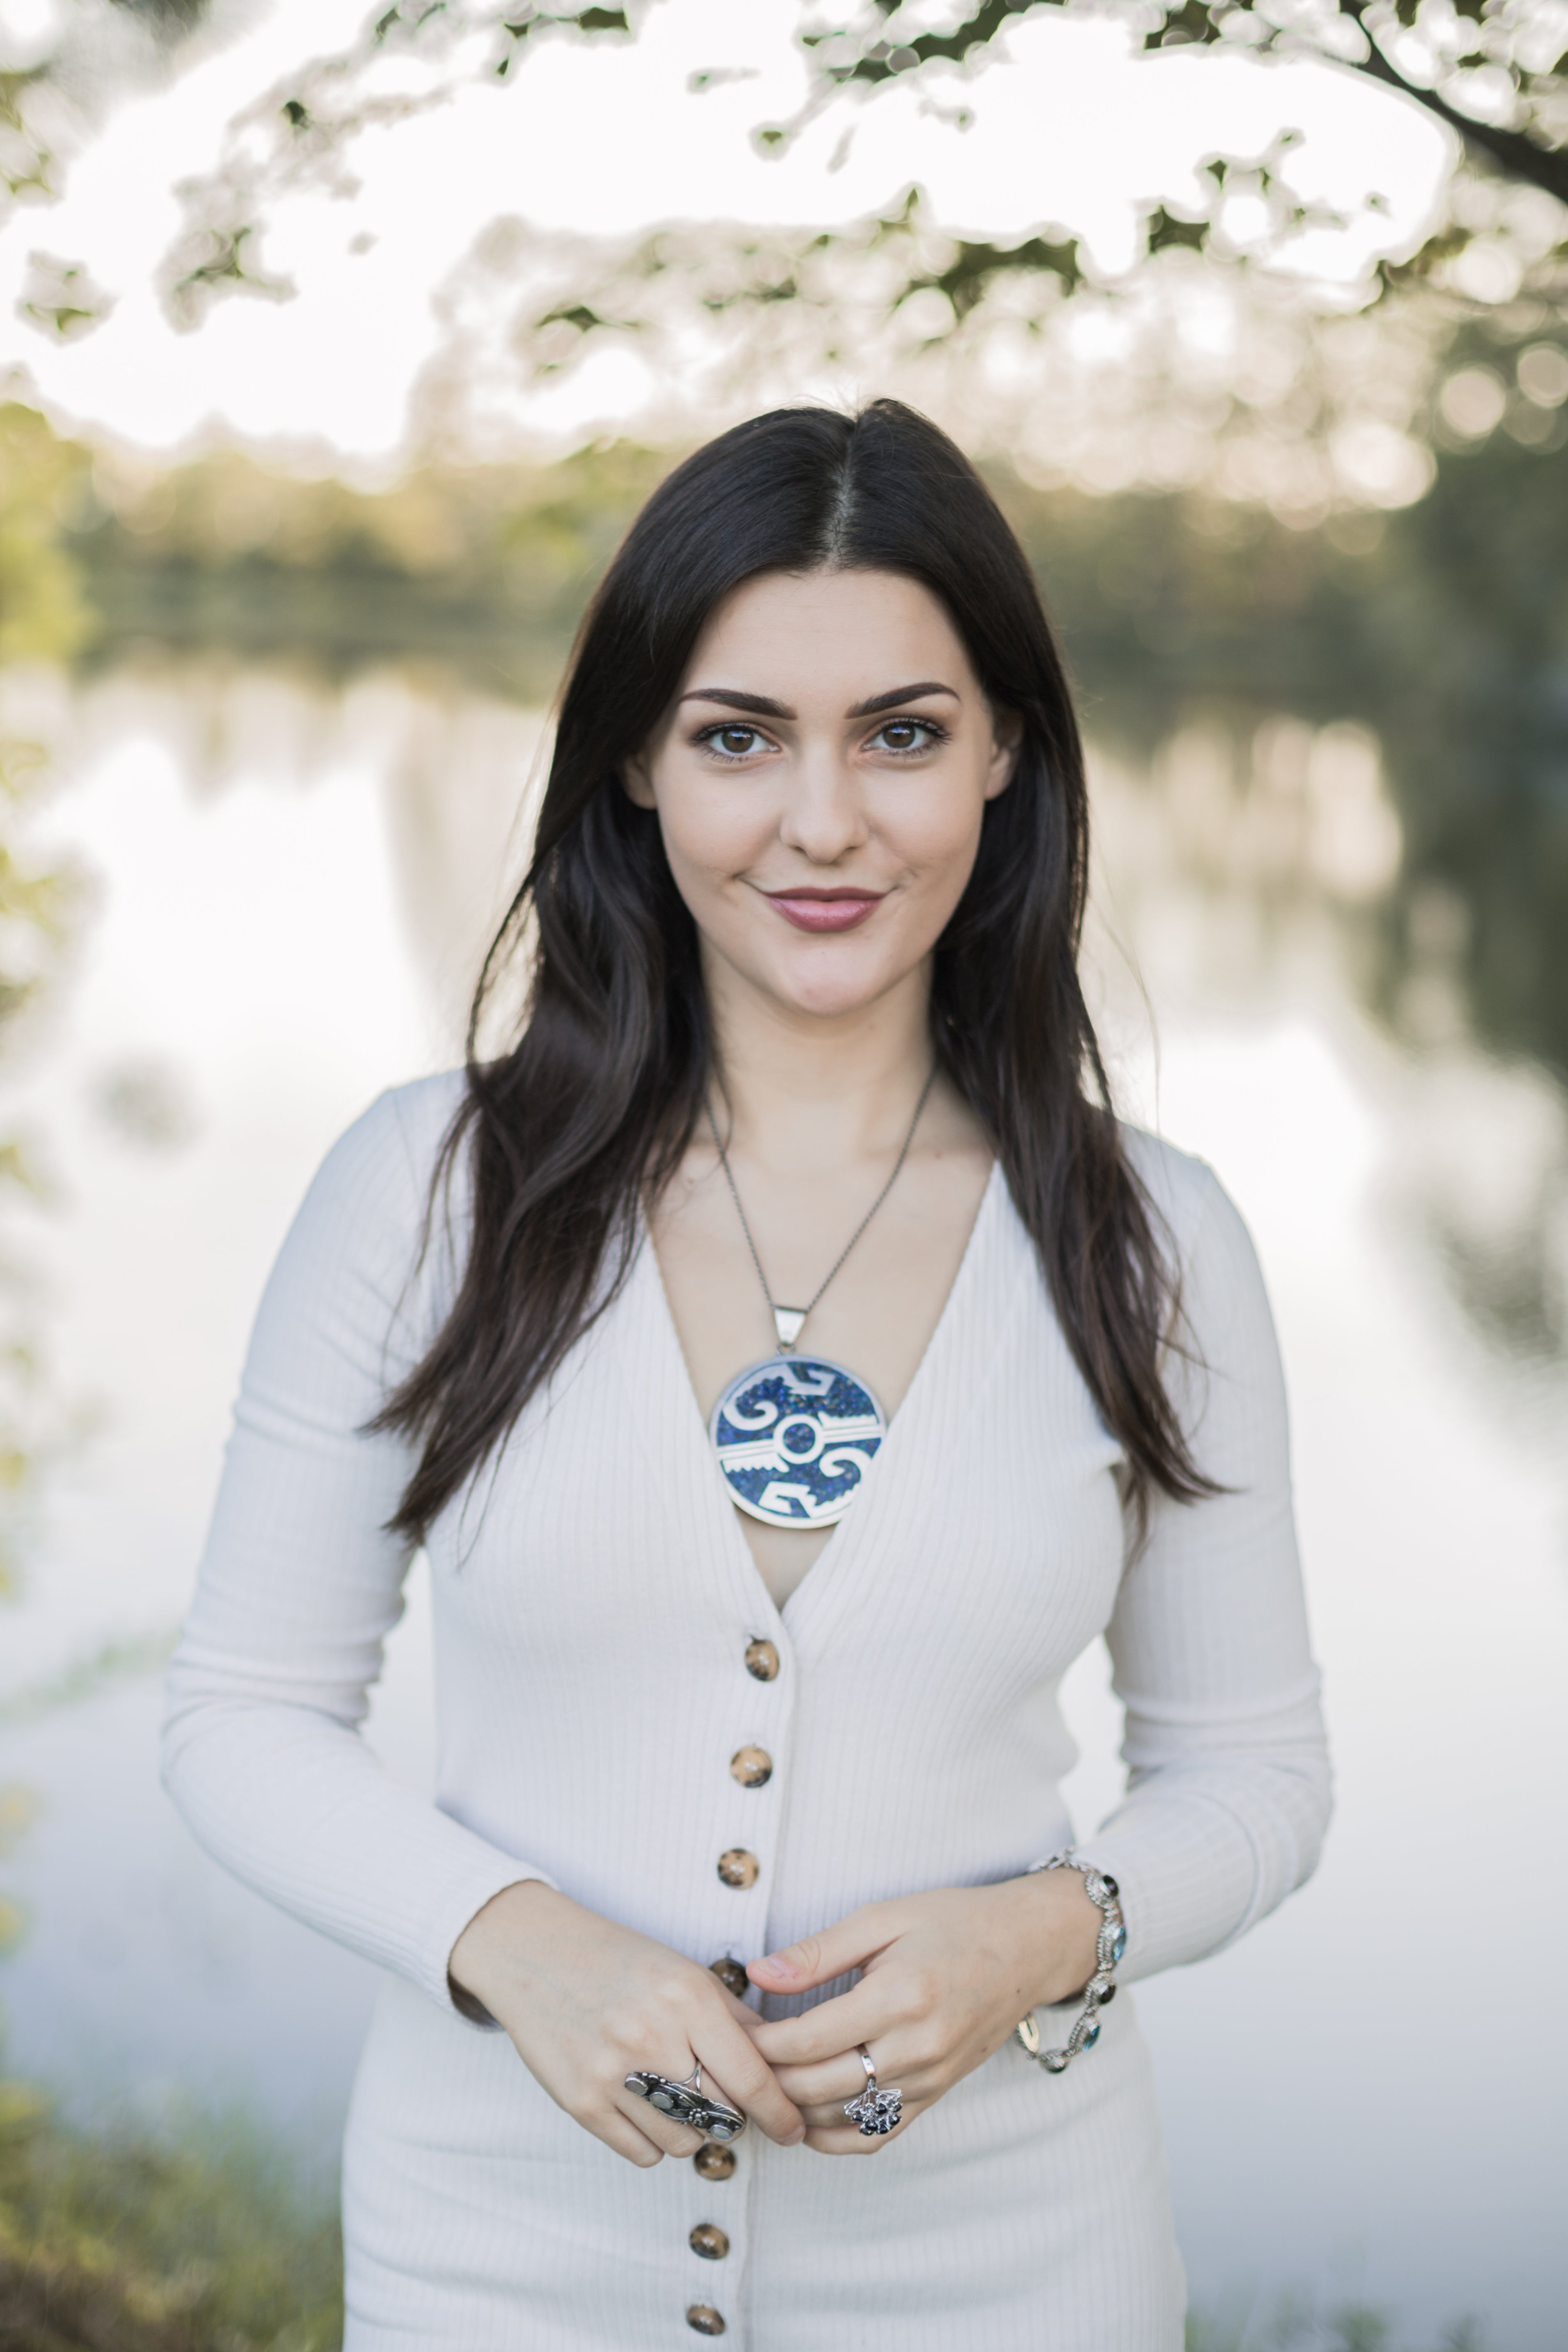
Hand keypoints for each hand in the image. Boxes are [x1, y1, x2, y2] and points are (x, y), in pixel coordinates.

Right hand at [449, 1881, 806, 2166]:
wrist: (536, 1955)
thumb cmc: (619, 1962)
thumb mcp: (685, 1973)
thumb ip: (735, 2021)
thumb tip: (783, 2070)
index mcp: (686, 1996)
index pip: (751, 2077)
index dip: (780, 2113)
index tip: (794, 2129)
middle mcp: (651, 2036)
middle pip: (723, 2114)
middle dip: (735, 2115)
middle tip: (725, 2099)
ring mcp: (612, 2073)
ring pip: (685, 2143)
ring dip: (692, 2130)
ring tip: (675, 2095)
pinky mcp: (581, 2102)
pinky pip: (644, 2154)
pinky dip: (654, 2140)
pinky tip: (644, 2105)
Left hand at [745, 1871, 1101, 2153]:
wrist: (1026, 1948)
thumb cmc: (953, 1923)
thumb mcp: (882, 1917)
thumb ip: (818, 1952)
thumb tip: (758, 1974)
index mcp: (899, 1995)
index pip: (809, 2040)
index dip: (762, 2043)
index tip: (734, 2032)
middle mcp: (917, 2046)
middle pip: (820, 2085)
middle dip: (769, 2078)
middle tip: (736, 2062)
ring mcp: (930, 2078)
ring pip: (845, 2118)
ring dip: (796, 2111)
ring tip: (761, 2088)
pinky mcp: (938, 2094)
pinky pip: (879, 2134)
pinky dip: (837, 2138)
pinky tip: (807, 2122)